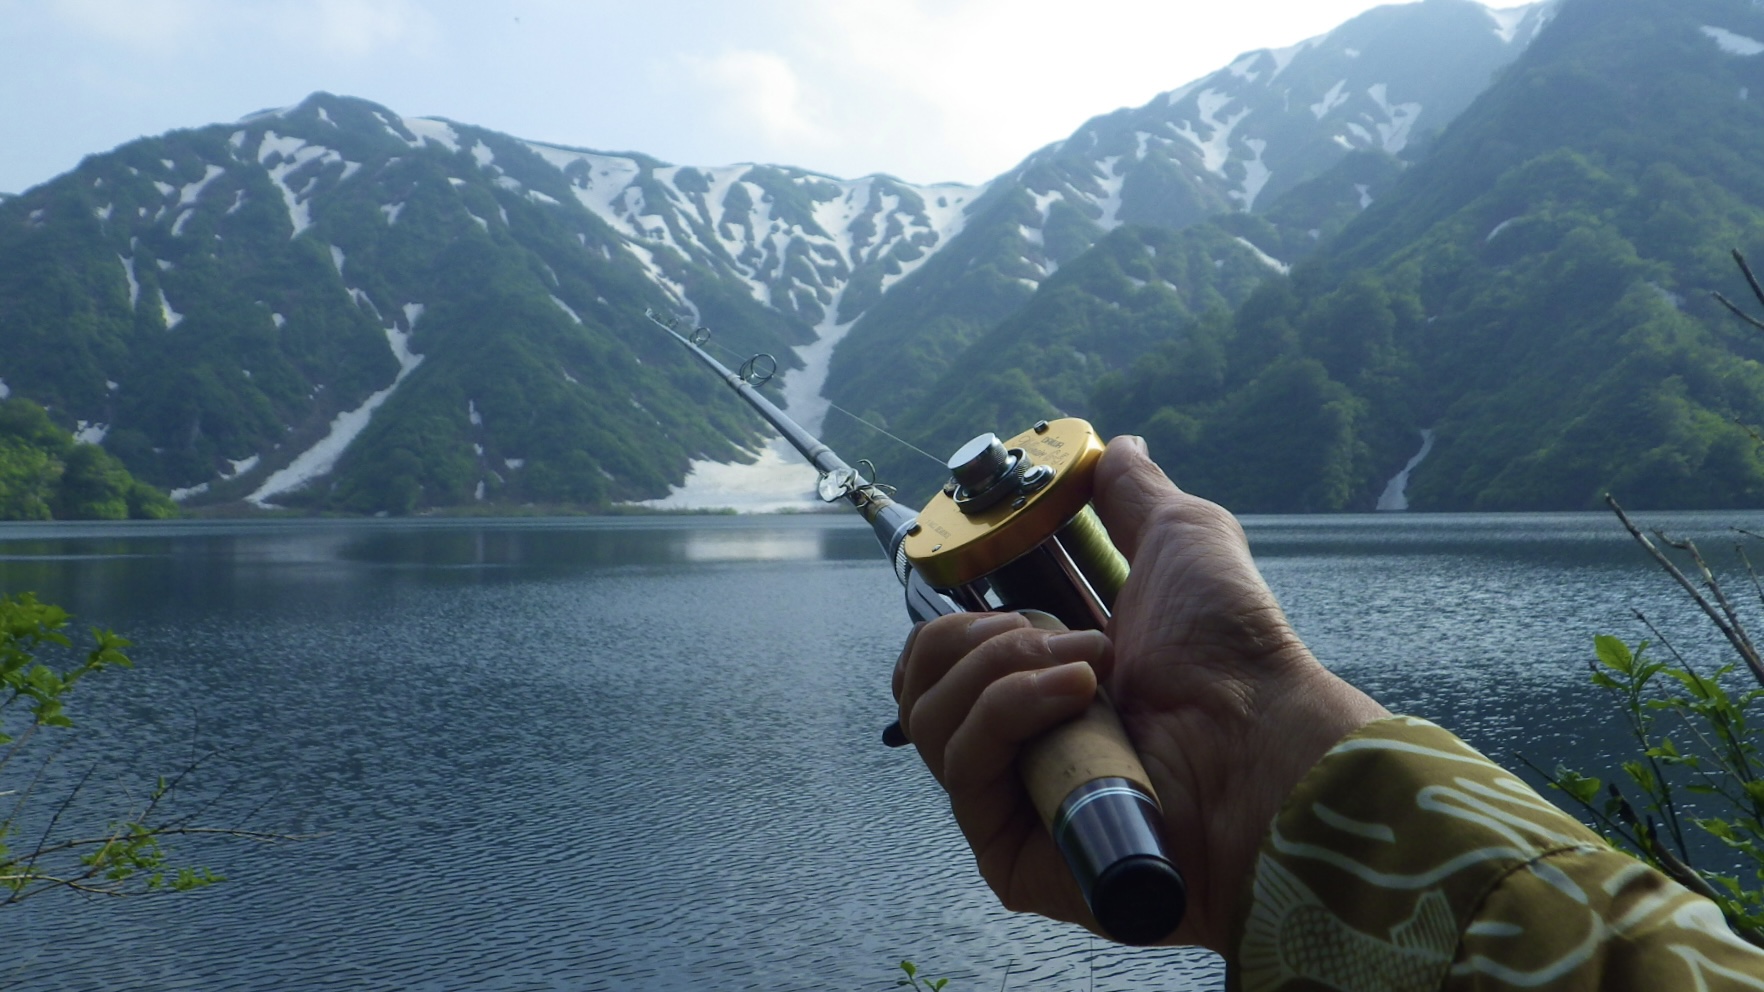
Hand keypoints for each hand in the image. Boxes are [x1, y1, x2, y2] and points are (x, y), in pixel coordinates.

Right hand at [892, 436, 1387, 951]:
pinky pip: (960, 765)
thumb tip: (1112, 448)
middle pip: (918, 680)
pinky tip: (1076, 694)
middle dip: (974, 633)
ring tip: (1087, 664)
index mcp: (1044, 682)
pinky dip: (1008, 713)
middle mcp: (1020, 744)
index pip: (942, 651)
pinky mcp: (1009, 853)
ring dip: (1001, 668)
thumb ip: (1132, 494)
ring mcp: (1013, 800)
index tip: (989, 577)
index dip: (952, 610)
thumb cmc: (1235, 651)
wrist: (1264, 737)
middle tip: (1051, 627)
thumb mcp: (1181, 540)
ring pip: (928, 718)